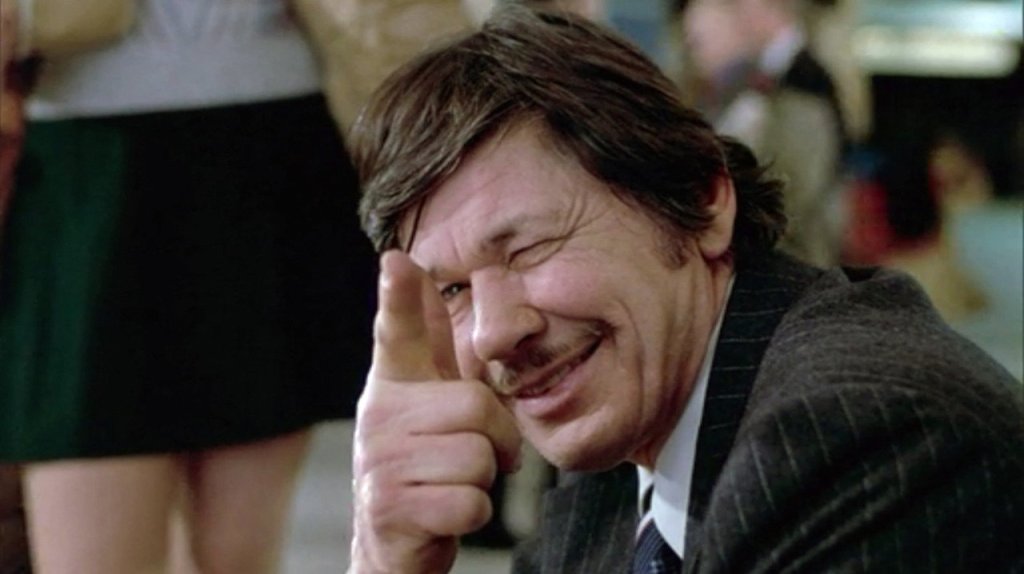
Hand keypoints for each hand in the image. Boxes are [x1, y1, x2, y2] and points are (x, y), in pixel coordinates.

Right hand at [350, 251, 521, 573]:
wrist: (392, 543)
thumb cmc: (423, 464)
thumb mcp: (426, 400)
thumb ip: (427, 342)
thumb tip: (421, 269)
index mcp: (392, 385)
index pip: (397, 332)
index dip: (400, 297)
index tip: (397, 262)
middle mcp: (378, 416)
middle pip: (476, 406)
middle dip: (495, 440)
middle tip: (475, 456)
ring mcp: (380, 462)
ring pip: (478, 457)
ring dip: (482, 480)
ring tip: (452, 485)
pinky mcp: (390, 508)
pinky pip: (470, 502)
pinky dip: (471, 514)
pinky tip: (444, 514)